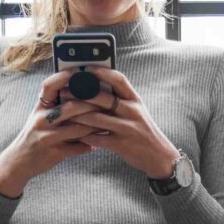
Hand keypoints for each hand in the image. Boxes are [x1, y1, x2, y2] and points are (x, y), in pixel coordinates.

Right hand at [0, 70, 103, 197]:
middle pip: (71, 107)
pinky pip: (77, 148)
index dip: (64, 77)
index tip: (80, 71)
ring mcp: (47, 137)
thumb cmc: (35, 135)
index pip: (49, 86)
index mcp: (39, 108)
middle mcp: (42, 120)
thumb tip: (81, 91)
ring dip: (95, 126)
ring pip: (78, 128)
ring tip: (109, 122)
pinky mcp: (54, 153)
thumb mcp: (40, 116)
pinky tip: (99, 143)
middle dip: (92, 105)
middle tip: (108, 102)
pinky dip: (90, 145)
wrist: (19, 161)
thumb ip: (55, 105)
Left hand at [65, 67, 180, 178]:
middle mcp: (132, 112)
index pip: (119, 80)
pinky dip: (84, 136)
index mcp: (135, 100)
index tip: (86, 68)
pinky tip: (73, 134)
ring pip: (96, 118)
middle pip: (104, 98)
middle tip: (65, 92)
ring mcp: (127, 129)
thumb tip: (96, 86)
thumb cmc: (143, 131)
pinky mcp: (121, 145)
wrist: (159, 155)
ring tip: (64, 112)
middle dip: (81, 94)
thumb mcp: (136, 111)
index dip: (102, 72)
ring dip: (78, 115)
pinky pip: (97, 138)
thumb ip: (120, 100)